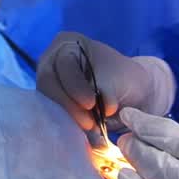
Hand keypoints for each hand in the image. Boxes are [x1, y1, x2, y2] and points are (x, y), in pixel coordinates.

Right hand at [36, 33, 174, 132]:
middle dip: (68, 105)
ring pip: (48, 101)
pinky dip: (67, 126)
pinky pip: (52, 115)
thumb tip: (104, 107)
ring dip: (68, 118)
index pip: (64, 63)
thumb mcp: (120, 78)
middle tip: (90, 123)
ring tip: (91, 129)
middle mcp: (52, 60)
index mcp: (69, 43)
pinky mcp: (52, 103)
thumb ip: (107, 88)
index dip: (75, 85)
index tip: (91, 103)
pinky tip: (83, 134)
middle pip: (49, 82)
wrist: (131, 93)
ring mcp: (50, 82)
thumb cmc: (125, 78)